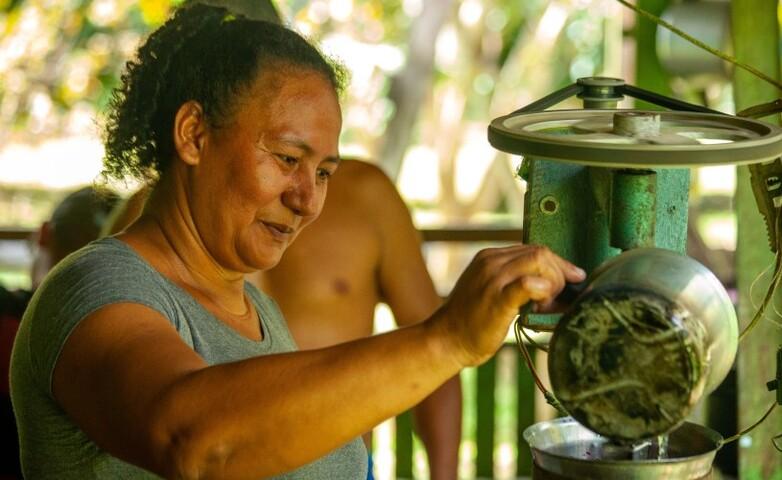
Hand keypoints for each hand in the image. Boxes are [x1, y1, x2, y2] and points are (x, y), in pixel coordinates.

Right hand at [434, 244, 584, 366]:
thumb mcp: (488, 290)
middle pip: (541, 252)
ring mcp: (493, 278)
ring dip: (554, 283)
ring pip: (539, 261)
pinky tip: (541, 307)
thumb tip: (547, 283)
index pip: (534, 249)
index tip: (569, 282)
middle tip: (555, 301)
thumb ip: (512, 281)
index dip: (557, 265)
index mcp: (489, 257)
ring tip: (545, 306)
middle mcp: (491, 262)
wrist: (445, 341)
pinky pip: (529, 283)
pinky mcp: (497, 298)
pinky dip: (544, 291)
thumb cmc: (471, 322)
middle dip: (559, 274)